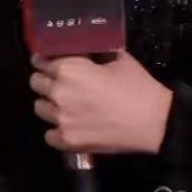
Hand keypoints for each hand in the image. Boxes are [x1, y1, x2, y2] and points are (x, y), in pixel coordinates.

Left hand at [30, 52, 172, 154]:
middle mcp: (58, 92)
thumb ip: (95, 54)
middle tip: (61, 85)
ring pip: (39, 108)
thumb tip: (86, 50)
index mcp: (68, 69)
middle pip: (35, 83)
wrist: (156, 123)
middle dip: (46, 81)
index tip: (51, 64)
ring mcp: (61, 119)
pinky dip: (57, 132)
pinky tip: (71, 127)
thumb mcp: (117, 59)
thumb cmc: (138, 87)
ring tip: (66, 107)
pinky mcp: (68, 140)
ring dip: (50, 106)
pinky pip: (49, 135)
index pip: (40, 60)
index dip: (45, 61)